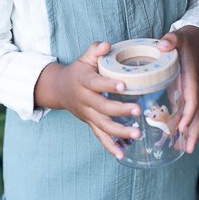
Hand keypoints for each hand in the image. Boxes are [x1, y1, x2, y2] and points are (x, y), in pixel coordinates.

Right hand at [35, 41, 141, 158]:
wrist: (59, 88)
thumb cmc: (79, 70)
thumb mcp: (85, 57)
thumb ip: (95, 49)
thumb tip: (106, 44)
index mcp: (84, 81)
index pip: (96, 83)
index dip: (109, 84)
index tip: (123, 85)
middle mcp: (85, 100)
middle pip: (102, 107)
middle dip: (120, 110)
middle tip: (138, 110)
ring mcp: (87, 114)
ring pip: (103, 125)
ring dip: (120, 131)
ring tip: (137, 133)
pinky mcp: (90, 123)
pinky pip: (100, 136)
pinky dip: (110, 146)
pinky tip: (122, 155)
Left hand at [158, 26, 198, 152]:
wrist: (192, 41)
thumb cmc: (183, 41)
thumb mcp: (178, 37)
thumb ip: (171, 39)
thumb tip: (163, 44)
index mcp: (191, 78)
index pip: (193, 98)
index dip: (189, 113)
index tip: (183, 127)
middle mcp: (191, 89)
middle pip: (197, 113)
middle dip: (194, 131)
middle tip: (189, 149)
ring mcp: (187, 93)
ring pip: (191, 116)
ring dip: (188, 133)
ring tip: (178, 150)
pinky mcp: (181, 94)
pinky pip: (182, 113)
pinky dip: (179, 127)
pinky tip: (169, 139)